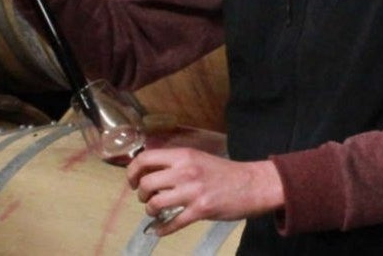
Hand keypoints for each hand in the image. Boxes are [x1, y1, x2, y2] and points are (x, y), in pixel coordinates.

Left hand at [126, 147, 284, 235]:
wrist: (250, 184)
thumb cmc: (222, 171)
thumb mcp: (197, 157)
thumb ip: (175, 162)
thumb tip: (149, 169)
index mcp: (183, 155)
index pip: (146, 158)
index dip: (132, 171)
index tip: (132, 181)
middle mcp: (185, 170)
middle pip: (147, 183)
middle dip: (140, 194)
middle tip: (145, 198)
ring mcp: (192, 191)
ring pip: (156, 203)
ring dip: (150, 210)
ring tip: (155, 210)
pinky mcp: (200, 210)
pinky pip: (172, 223)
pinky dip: (161, 229)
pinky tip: (158, 229)